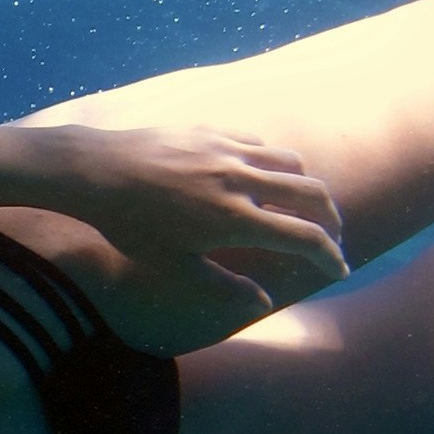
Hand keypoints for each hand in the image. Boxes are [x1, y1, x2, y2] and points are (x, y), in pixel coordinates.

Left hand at [12, 123, 346, 332]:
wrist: (96, 171)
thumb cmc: (131, 226)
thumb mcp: (174, 266)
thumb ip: (223, 286)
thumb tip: (263, 303)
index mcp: (234, 219)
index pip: (304, 238)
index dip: (329, 257)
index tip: (337, 270)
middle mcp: (240, 179)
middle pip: (313, 194)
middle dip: (332, 220)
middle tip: (331, 237)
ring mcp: (229, 150)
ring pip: (292, 163)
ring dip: (307, 187)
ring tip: (302, 207)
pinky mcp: (214, 130)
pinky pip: (260, 144)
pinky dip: (273, 164)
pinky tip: (261, 179)